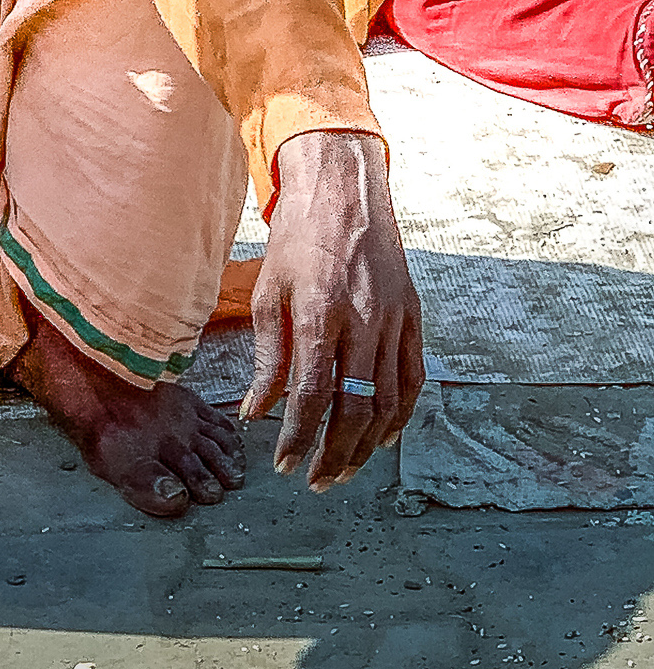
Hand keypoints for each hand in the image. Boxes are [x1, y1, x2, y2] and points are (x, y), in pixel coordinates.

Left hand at [241, 129, 422, 490]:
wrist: (344, 188)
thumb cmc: (298, 237)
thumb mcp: (269, 291)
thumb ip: (267, 356)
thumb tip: (255, 411)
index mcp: (320, 311)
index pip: (313, 393)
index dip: (299, 436)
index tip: (283, 463)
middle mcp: (364, 319)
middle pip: (356, 407)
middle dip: (335, 453)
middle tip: (316, 480)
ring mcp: (395, 319)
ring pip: (389, 400)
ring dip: (367, 444)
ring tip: (343, 469)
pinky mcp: (414, 316)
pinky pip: (412, 378)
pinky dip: (399, 414)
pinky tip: (381, 437)